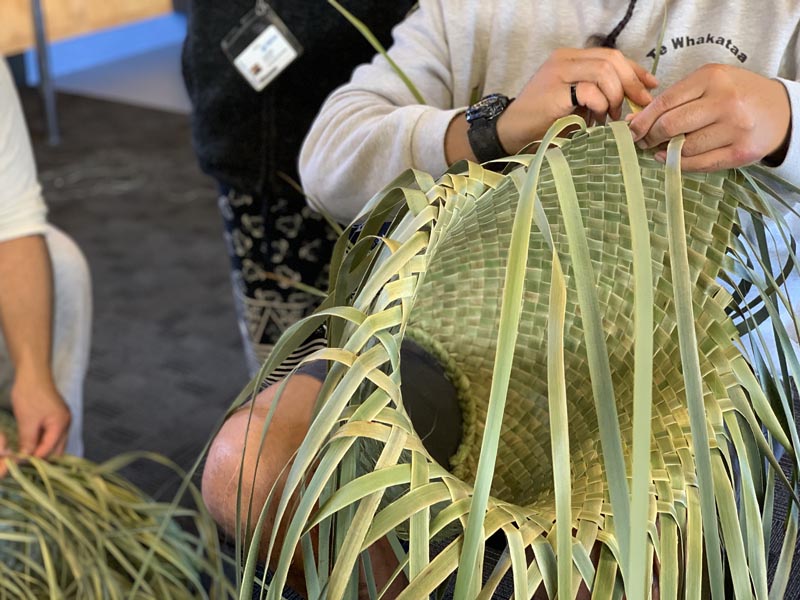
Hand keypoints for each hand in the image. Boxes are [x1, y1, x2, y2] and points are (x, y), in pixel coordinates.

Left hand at [0, 374, 70, 476]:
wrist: (33, 374)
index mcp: (61, 424)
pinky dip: (43, 441)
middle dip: (42, 457)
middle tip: (25, 463)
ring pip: (55, 442)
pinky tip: (31, 443)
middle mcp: (66, 423)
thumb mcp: (26, 420)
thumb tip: (25, 458)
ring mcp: (63, 419)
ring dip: (42, 449)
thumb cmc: (30, 395)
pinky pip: (52, 434)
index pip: (50, 449)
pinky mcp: (57, 416)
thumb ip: (28, 441)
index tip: (21, 465)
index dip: (36, 459)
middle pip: (57, 448)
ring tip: (27, 455)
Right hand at [496, 47, 657, 153]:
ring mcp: (557, 73)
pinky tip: (596, 120)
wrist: (509, 134)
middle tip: (638, 105)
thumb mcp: (574, 102)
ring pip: (603, 72)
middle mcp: (563, 59)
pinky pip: (589, 91)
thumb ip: (596, 92)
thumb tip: (632, 97)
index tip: (650, 86)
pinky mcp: (554, 91)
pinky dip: (599, 106)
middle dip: (631, 83)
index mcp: (569, 58)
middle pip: (611, 60)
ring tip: (611, 116)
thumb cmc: (542, 122)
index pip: (610, 55)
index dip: (634, 70)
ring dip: (614, 96)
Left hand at [628, 64, 791, 170]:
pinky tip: (671, 158)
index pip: (665, 102)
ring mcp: (735, 128)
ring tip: (658, 149)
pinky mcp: (740, 152)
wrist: (780, 110)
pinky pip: (699, 164)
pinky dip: (679, 163)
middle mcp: (725, 102)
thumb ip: (674, 98)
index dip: (642, 120)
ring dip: (663, 152)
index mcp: (712, 78)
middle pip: (671, 126)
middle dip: (649, 137)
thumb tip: (634, 121)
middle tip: (642, 141)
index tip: (630, 130)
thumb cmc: (736, 94)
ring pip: (684, 148)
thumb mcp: (709, 83)